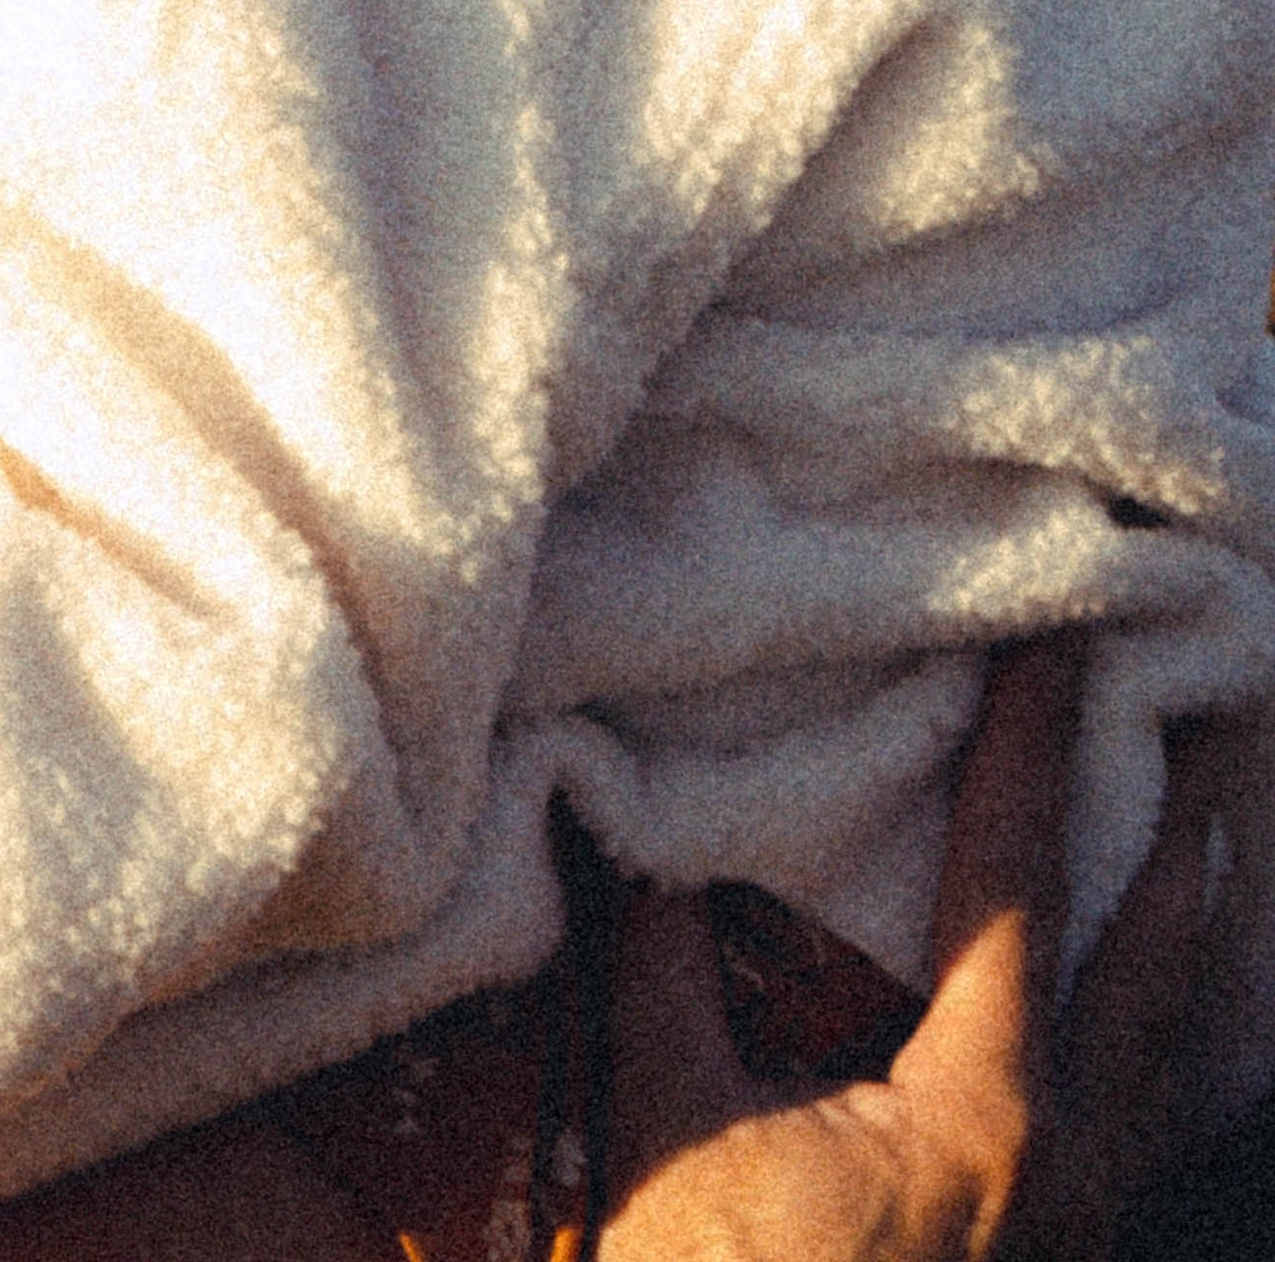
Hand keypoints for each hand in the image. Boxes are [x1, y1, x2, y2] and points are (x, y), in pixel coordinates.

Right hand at [601, 640, 1243, 1261]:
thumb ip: (658, 967)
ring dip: (1199, 966)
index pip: (1018, 883)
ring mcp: (1080, 1235)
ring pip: (1182, 1077)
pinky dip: (1172, 1071)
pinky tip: (1157, 1056)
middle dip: (1183, 843)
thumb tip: (632, 831)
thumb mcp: (665, 1119)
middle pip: (1161, 974)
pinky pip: (1151, 1144)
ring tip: (1221, 873)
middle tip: (1210, 728)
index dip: (1031, 748)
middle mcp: (1071, 1171)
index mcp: (986, 1110)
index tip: (1057, 645)